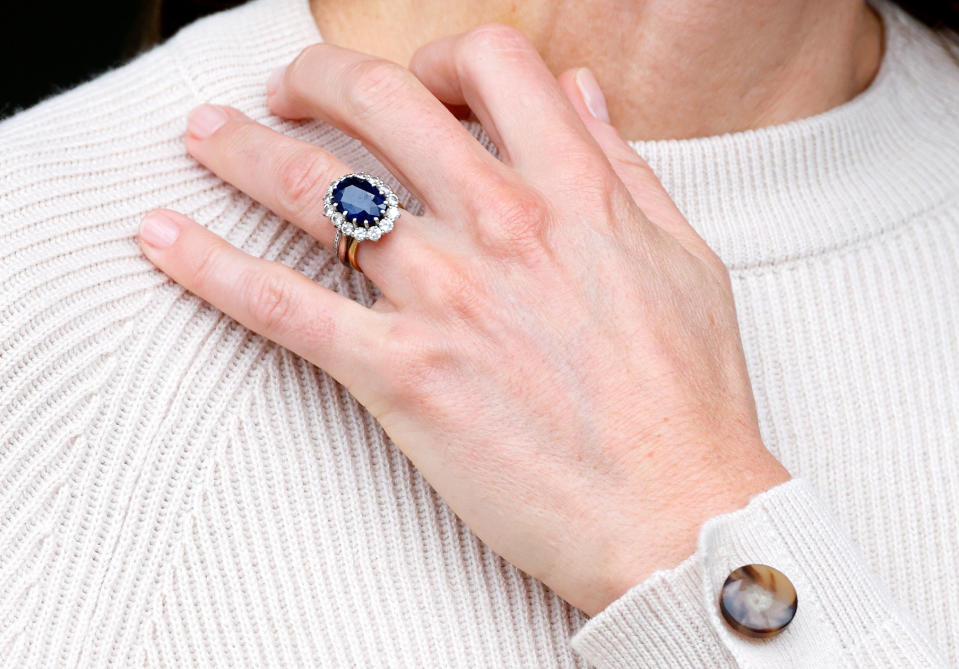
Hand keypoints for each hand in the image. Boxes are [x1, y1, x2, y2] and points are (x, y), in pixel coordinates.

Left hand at [137, 25, 790, 615]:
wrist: (673, 512)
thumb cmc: (688, 396)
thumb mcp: (681, 257)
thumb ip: (623, 167)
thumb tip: (579, 95)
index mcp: (574, 191)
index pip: (488, 65)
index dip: (440, 59)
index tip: (418, 87)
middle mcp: (501, 225)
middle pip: (375, 103)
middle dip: (314, 78)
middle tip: (286, 91)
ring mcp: (443, 296)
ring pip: (312, 188)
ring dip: (241, 149)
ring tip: (203, 137)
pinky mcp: (400, 374)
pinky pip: (281, 306)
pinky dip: (209, 266)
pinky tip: (163, 239)